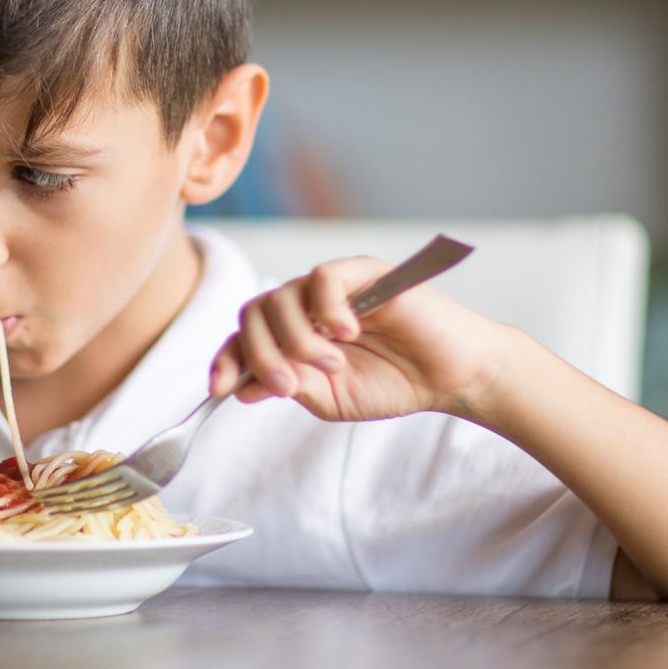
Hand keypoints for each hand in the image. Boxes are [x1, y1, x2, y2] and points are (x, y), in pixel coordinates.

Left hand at [208, 257, 507, 421]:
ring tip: (333, 363)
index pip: (244, 337)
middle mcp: (306, 307)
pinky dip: (326, 310)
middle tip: (286, 385)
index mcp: (293, 335)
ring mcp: (332, 287)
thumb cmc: (393, 382)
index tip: (218, 388)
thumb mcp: (329, 397)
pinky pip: (322, 279)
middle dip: (259, 354)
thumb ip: (287, 384)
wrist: (449, 376)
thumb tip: (239, 387)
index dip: (226, 359)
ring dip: (298, 340)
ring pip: (282, 297)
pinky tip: (347, 334)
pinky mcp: (362, 272)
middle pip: (253, 314)